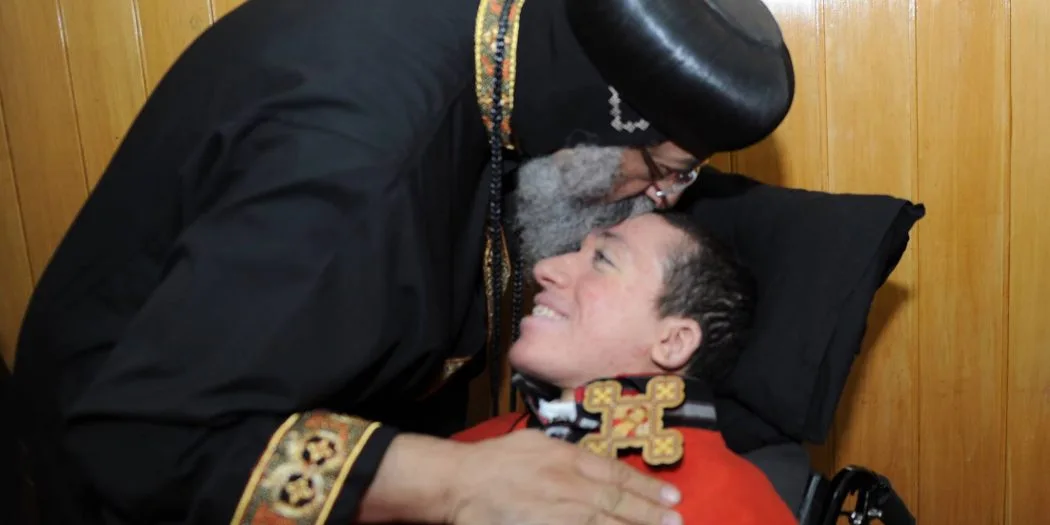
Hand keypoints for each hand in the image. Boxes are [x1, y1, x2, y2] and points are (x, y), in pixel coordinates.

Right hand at [447, 429, 681, 524]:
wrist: (459, 483)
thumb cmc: (495, 460)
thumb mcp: (536, 443)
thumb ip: (569, 453)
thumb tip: (597, 464)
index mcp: (567, 459)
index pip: (617, 476)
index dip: (646, 488)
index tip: (671, 497)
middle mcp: (568, 487)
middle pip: (618, 504)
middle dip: (650, 515)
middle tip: (677, 522)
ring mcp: (558, 515)